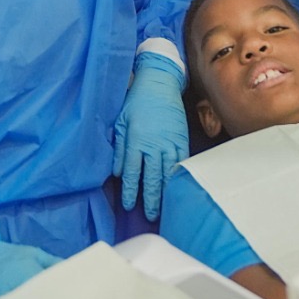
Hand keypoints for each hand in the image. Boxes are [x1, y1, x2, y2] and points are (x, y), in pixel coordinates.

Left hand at [112, 51, 187, 218]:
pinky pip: (181, 162)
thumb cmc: (136, 100)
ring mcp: (170, 143)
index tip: (128, 205)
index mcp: (136, 140)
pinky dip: (178, 176)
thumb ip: (118, 148)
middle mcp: (154, 145)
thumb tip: (116, 172)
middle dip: (150, 199)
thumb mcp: (120, 121)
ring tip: (164, 208)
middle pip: (152, 178)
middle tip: (150, 216)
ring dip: (165, 192)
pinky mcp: (182, 139)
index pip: (132, 173)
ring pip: (168, 174)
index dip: (130, 191)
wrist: (159, 82)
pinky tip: (176, 187)